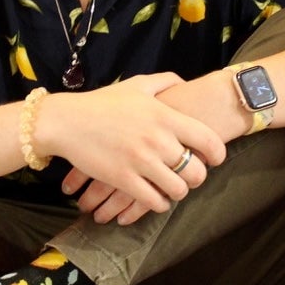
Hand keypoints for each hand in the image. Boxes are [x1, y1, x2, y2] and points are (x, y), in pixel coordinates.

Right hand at [39, 72, 225, 217]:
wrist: (67, 121)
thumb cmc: (102, 102)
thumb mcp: (136, 84)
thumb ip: (164, 81)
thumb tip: (183, 83)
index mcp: (164, 116)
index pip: (208, 140)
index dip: (217, 153)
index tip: (214, 158)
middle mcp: (158, 140)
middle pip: (197, 171)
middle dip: (198, 177)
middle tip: (190, 175)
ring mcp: (141, 162)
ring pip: (178, 190)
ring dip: (178, 191)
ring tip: (172, 187)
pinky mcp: (124, 180)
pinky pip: (154, 201)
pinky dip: (160, 203)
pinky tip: (156, 197)